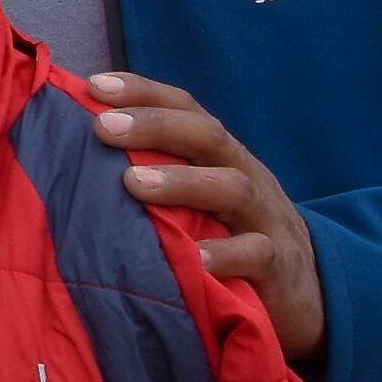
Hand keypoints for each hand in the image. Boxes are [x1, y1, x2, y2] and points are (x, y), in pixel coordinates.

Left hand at [88, 73, 327, 369]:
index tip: (93, 86)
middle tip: (104, 128)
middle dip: (155, 126)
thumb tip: (74, 153)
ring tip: (134, 184)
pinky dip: (224, 254)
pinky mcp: (280, 267)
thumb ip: (153, 176)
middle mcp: (246, 177)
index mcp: (221, 157)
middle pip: (208, 137)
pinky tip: (192, 259)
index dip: (144, 92)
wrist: (306, 296)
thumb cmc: (229, 240)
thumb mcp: (197, 203)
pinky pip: (256, 255)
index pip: (186, 109)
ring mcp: (267, 220)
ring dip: (183, 182)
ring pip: (233, 188)